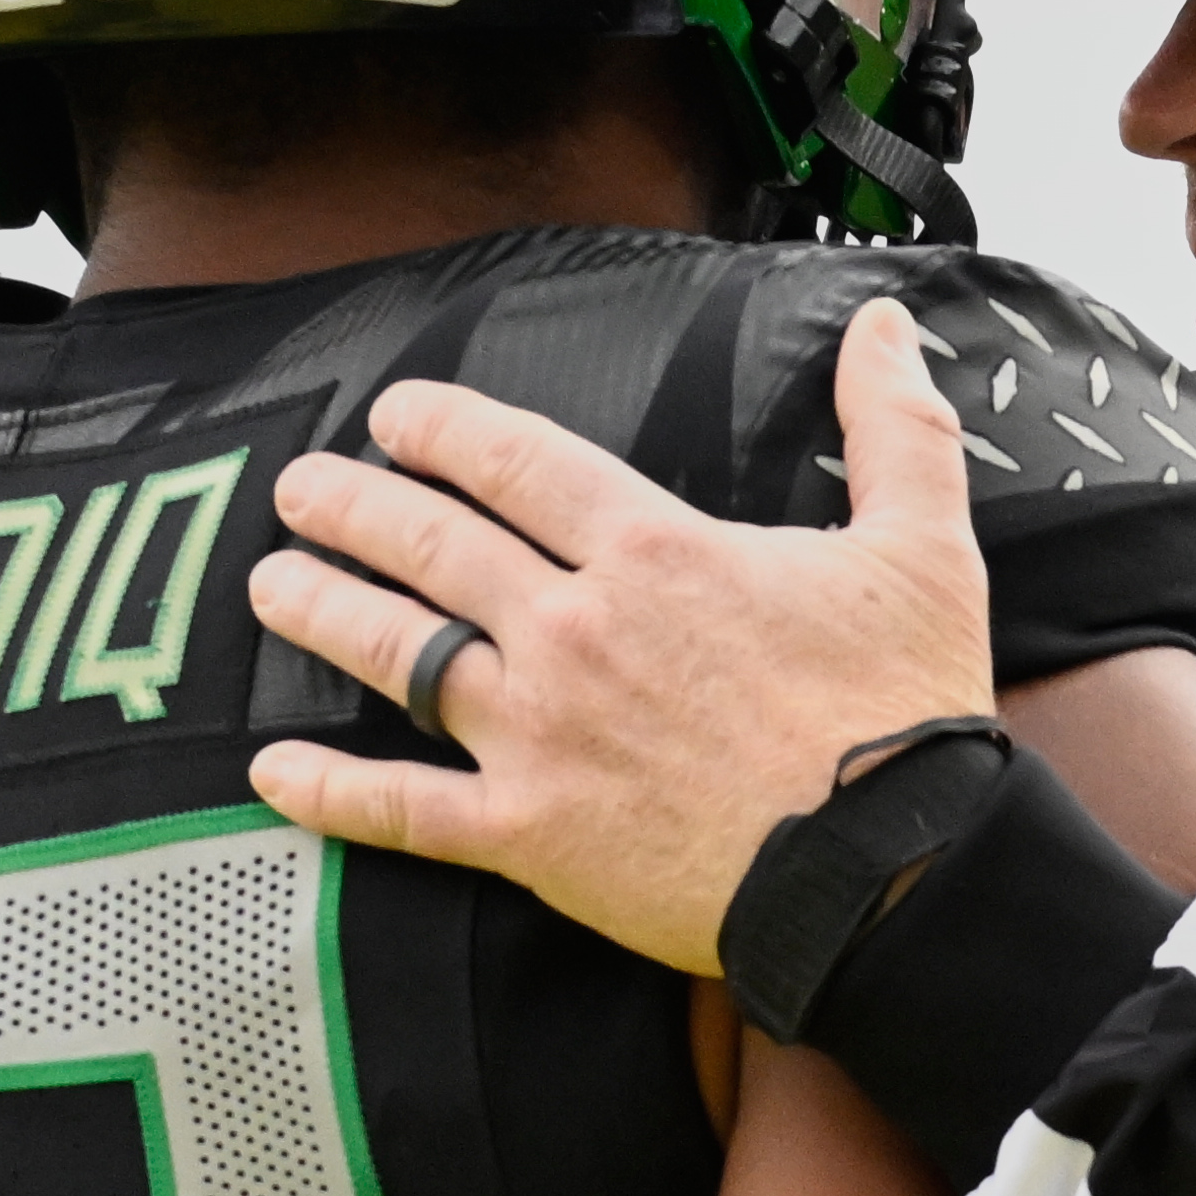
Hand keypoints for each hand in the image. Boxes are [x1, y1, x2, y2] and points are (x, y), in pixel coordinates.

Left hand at [246, 298, 996, 973]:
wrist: (890, 871)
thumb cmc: (906, 711)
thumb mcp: (922, 546)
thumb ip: (895, 424)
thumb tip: (885, 324)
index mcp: (655, 551)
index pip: (517, 462)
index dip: (443, 429)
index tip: (395, 414)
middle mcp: (577, 628)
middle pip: (433, 545)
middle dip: (354, 506)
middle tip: (300, 487)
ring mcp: (542, 733)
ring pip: (401, 655)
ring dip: (324, 612)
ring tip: (272, 585)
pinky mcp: (531, 835)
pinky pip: (407, 809)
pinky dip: (333, 791)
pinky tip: (275, 772)